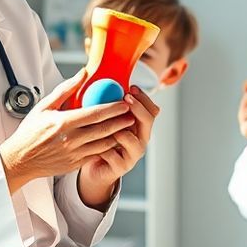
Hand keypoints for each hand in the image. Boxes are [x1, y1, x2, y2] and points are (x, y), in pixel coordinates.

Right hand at [0, 70, 133, 194]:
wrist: (20, 160)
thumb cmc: (30, 132)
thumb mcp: (43, 106)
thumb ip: (65, 90)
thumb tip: (82, 74)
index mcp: (63, 123)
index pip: (95, 114)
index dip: (113, 108)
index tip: (124, 102)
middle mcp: (70, 140)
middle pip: (104, 129)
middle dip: (121, 121)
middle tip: (133, 113)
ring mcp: (74, 154)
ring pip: (104, 143)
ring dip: (118, 134)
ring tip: (128, 126)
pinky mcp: (75, 164)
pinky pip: (97, 154)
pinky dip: (108, 146)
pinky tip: (114, 139)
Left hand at [78, 86, 159, 208]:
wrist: (95, 167)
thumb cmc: (98, 139)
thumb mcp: (104, 118)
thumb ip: (108, 103)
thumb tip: (98, 78)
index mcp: (138, 125)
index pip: (151, 109)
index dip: (143, 98)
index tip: (131, 87)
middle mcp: (140, 139)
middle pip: (148, 122)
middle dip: (138, 108)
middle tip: (126, 98)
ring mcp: (132, 154)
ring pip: (134, 142)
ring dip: (122, 131)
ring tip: (111, 126)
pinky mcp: (121, 167)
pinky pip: (115, 157)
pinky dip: (106, 150)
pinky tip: (96, 145)